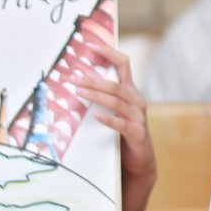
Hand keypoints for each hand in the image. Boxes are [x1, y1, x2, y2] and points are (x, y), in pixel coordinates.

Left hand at [74, 16, 156, 210]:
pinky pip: (125, 125)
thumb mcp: (110, 112)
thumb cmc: (119, 135)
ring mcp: (139, 118)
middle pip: (117, 83)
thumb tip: (71, 81)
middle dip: (95, 78)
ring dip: (98, 95)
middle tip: (73, 77)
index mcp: (129, 92)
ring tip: (79, 92)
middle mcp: (136, 101)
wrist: (138, 165)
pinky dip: (111, 119)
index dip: (109, 52)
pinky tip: (97, 117)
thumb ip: (98, 96)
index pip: (123, 64)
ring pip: (119, 100)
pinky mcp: (138, 135)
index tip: (91, 45)